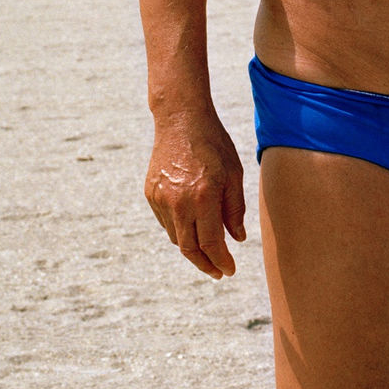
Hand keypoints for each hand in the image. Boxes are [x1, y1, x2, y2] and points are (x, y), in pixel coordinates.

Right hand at [144, 110, 245, 277]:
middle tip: (218, 271)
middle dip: (205, 264)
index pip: (212, 243)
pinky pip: (165, 221)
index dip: (222, 261)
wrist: (181, 117)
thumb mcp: (233, 173)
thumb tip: (237, 239)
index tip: (230, 270)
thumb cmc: (213, 143)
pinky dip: (179, 229)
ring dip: (192, 247)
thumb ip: (235, 209)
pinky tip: (192, 225)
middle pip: (189, 249)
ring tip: (208, 247)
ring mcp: (161, 198)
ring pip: (176, 237)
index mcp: (203, 197)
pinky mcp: (151, 193)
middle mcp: (178, 202)